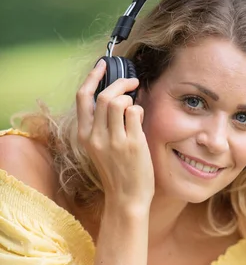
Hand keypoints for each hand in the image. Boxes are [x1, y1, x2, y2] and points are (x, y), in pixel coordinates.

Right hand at [76, 59, 154, 211]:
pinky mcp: (131, 144)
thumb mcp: (101, 149)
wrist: (126, 199)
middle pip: (104, 96)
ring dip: (131, 98)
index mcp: (85, 136)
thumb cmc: (118, 174)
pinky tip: (141, 122)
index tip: (103, 65)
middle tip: (132, 83)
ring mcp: (113, 140)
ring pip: (119, 101)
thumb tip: (117, 99)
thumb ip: (104, 126)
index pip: (83, 98)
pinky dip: (140, 111)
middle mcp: (96, 136)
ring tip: (136, 109)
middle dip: (120, 83)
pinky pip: (135, 112)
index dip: (93, 77)